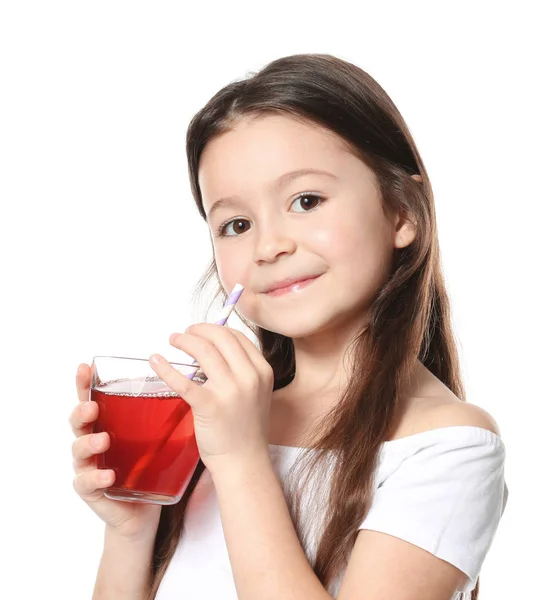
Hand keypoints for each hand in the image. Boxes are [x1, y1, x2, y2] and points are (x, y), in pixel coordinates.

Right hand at [69, 363, 161, 541]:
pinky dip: (96, 478)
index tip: (85, 367)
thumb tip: (191, 383)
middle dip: (81, 412)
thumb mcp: (156, 436)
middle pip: (78, 421)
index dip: (84, 383)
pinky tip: (107, 476)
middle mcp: (92, 440)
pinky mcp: (91, 490)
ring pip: (77, 450)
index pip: (91, 398)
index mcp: (107, 423)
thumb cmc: (149, 466)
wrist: (144, 510)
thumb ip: (164, 413)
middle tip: (92, 407)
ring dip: (88, 443)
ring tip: (102, 440)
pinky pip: (86, 483)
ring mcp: (89, 465)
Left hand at [149, 324, 273, 474]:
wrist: (243, 461)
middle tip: (184, 333)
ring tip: (174, 340)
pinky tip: (156, 361)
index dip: (215, 328)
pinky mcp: (210, 406)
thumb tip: (210, 349)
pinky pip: (184, 381)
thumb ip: (241, 370)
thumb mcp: (256, 392)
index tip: (201, 331)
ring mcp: (230, 391)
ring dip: (185, 340)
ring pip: (204, 351)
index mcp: (262, 371)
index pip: (237, 337)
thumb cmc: (246, 428)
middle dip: (198, 330)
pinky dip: (167, 368)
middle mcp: (249, 377)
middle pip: (220, 338)